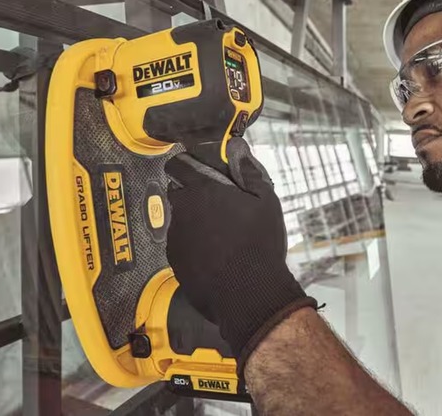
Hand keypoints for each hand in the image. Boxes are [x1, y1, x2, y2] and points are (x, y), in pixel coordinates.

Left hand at [165, 137, 316, 371]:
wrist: (248, 293)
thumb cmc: (259, 242)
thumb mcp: (266, 201)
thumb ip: (248, 172)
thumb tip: (237, 149)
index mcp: (201, 190)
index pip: (177, 164)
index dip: (187, 164)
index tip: (201, 170)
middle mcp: (181, 210)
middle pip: (177, 192)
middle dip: (192, 194)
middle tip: (219, 205)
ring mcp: (175, 237)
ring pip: (180, 220)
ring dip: (194, 221)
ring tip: (220, 235)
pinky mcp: (175, 261)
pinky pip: (181, 244)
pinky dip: (193, 245)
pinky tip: (215, 255)